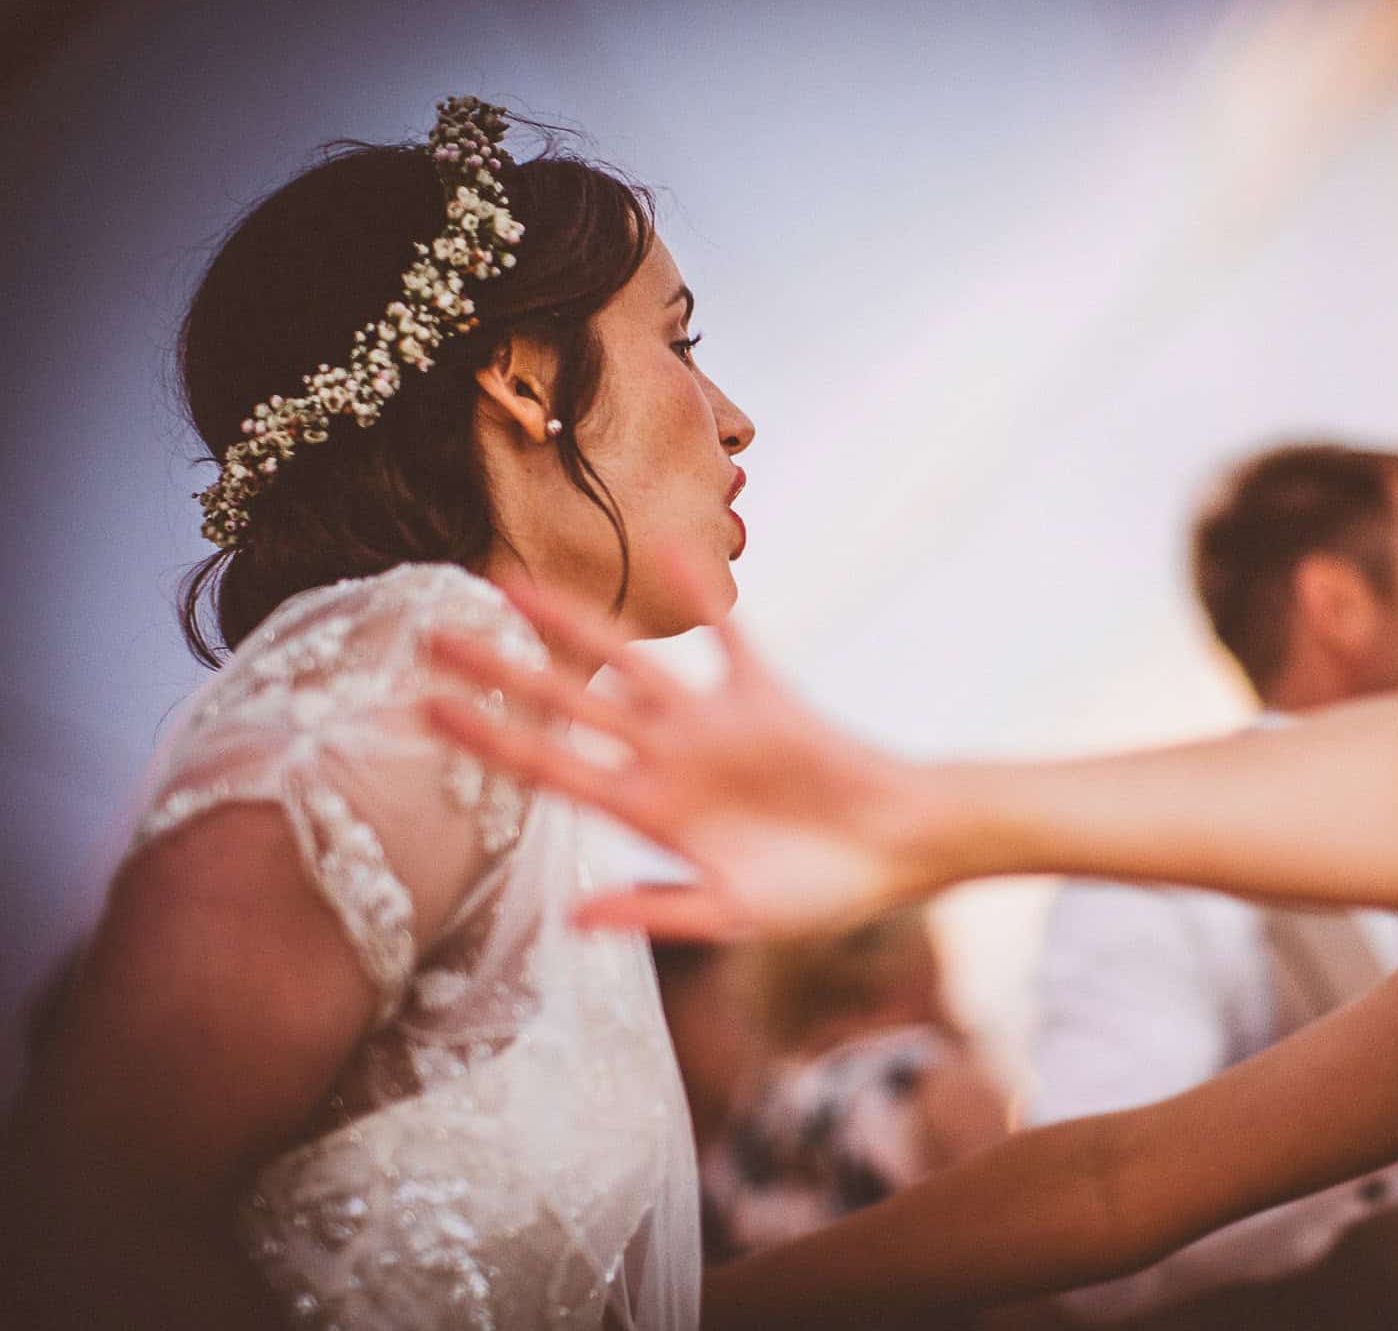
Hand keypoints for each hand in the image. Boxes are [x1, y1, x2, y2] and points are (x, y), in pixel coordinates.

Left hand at [422, 550, 946, 940]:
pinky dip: (705, 600)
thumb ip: (656, 912)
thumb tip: (575, 917)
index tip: (428, 713)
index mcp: (649, 812)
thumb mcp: (733, 913)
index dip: (490, 741)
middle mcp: (668, 759)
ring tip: (515, 586)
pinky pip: (731, 638)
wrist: (895, 850)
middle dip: (501, 674)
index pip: (551, 768)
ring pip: (630, 663)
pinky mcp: (767, 697)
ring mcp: (714, 724)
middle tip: (428, 638)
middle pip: (568, 706)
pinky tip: (671, 553)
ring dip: (575, 625)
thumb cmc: (818, 892)